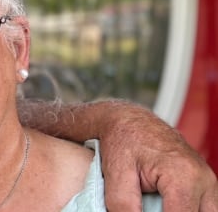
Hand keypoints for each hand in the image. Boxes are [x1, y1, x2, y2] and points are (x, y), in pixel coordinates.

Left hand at [98, 101, 217, 210]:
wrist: (130, 121)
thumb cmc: (123, 142)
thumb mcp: (116, 175)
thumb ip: (124, 206)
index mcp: (183, 175)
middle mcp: (203, 179)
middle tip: (147, 207)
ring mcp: (209, 182)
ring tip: (154, 206)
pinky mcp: (206, 185)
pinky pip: (204, 209)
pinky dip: (185, 209)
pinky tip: (164, 205)